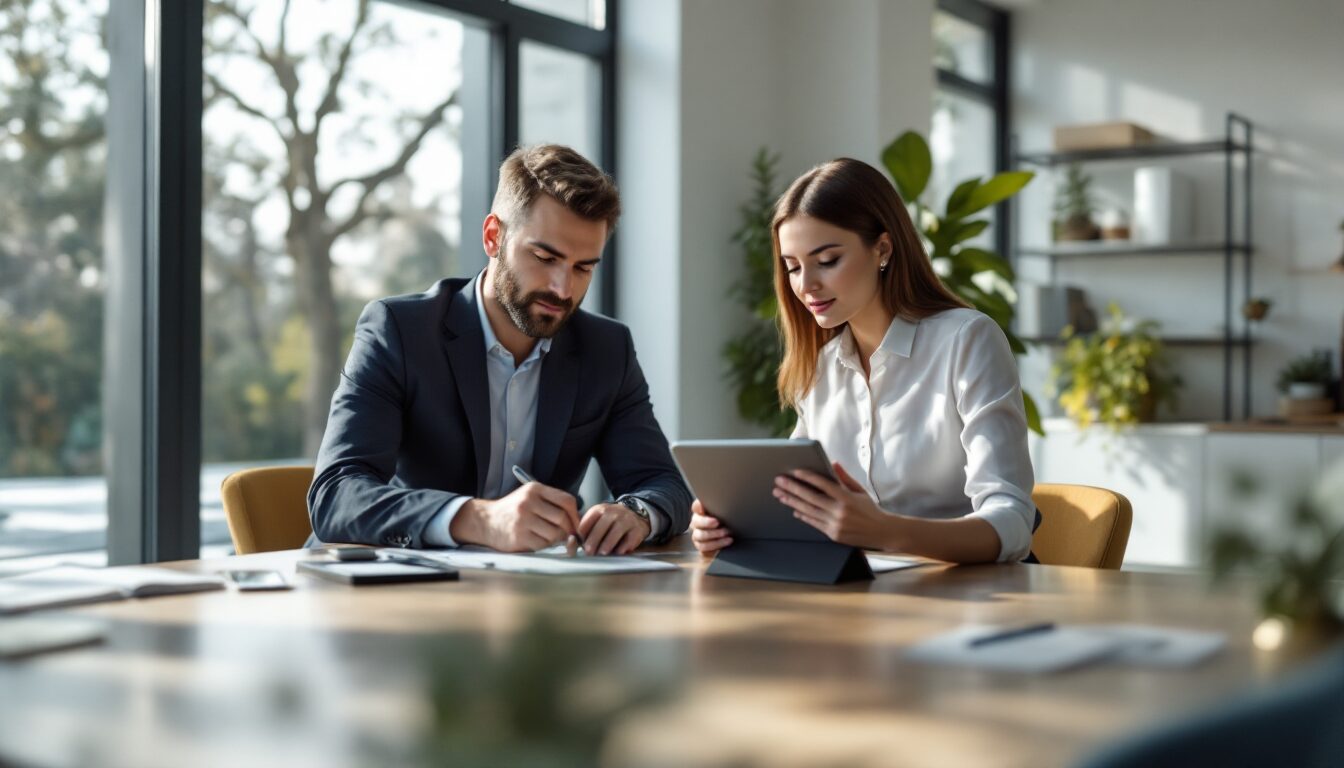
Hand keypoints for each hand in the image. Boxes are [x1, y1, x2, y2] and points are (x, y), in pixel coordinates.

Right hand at [451, 482, 579, 551]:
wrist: (486, 521)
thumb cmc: (513, 510)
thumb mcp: (530, 497)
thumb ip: (552, 503)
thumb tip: (578, 520)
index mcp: (534, 489)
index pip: (566, 500)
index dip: (576, 514)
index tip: (577, 523)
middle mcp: (528, 502)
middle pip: (562, 518)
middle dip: (569, 530)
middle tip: (568, 535)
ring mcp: (523, 520)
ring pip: (555, 534)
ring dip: (557, 539)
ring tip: (550, 537)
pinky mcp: (519, 537)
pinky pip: (543, 545)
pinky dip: (545, 546)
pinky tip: (538, 541)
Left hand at [578, 503, 650, 555]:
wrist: (635, 515)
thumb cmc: (612, 521)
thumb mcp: (599, 518)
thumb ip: (587, 528)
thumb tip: (575, 543)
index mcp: (600, 509)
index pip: (587, 522)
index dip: (582, 535)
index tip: (580, 544)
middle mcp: (613, 512)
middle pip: (600, 527)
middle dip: (593, 541)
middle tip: (589, 552)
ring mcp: (626, 520)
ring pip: (615, 533)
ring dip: (607, 545)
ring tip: (602, 553)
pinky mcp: (637, 530)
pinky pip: (628, 540)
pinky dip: (622, 548)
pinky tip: (617, 552)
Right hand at [690, 499, 731, 554]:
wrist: (729, 537)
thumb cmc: (726, 522)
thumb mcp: (725, 512)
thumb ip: (721, 505)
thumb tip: (724, 496)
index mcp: (701, 512)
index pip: (696, 506)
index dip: (698, 506)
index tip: (703, 508)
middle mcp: (697, 524)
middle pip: (696, 522)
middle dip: (707, 523)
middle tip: (718, 522)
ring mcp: (698, 536)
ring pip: (700, 536)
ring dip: (714, 535)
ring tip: (727, 533)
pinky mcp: (701, 547)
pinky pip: (704, 547)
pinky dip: (716, 544)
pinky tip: (726, 541)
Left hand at [774, 463, 894, 549]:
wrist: (882, 532)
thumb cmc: (870, 509)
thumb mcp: (860, 490)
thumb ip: (844, 477)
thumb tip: (833, 463)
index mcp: (847, 498)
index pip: (823, 484)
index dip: (808, 477)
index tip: (795, 471)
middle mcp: (840, 511)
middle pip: (811, 497)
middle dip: (793, 488)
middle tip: (779, 481)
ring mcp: (835, 524)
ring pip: (808, 511)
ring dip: (792, 502)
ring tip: (780, 495)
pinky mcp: (833, 534)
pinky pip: (814, 523)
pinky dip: (803, 515)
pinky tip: (794, 509)